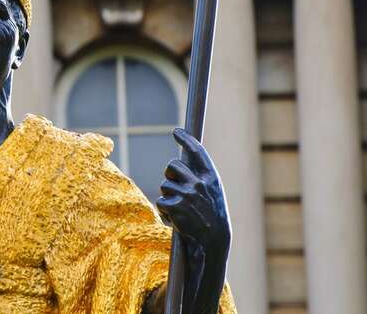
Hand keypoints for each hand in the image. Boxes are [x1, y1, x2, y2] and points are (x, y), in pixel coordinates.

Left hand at [157, 128, 230, 253]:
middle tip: (176, 187)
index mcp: (211, 177)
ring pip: (165, 185)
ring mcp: (187, 194)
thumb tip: (181, 163)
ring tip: (181, 210)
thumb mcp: (212, 194)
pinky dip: (164, 212)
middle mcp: (199, 183)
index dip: (186, 139)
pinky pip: (161, 202)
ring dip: (168, 197)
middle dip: (170, 174)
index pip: (197, 152)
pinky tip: (176, 220)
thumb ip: (200, 178)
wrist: (212, 242)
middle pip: (172, 166)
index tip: (177, 131)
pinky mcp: (175, 207)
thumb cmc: (211, 217)